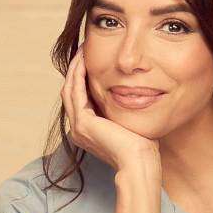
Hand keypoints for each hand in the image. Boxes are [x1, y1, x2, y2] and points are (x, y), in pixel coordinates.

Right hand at [62, 50, 160, 180]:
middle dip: (76, 69)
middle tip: (84, 49)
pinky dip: (78, 75)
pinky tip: (84, 61)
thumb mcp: (130, 122)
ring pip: (70, 89)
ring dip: (75, 68)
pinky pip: (76, 92)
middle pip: (71, 91)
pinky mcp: (82, 123)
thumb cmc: (142, 147)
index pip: (81, 98)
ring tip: (82, 50)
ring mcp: (78, 126)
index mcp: (88, 130)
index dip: (84, 77)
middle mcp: (79, 129)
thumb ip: (124, 109)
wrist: (139, 163)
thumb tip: (134, 94)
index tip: (92, 59)